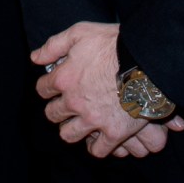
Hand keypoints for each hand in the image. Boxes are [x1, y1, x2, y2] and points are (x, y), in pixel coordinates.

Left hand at [31, 21, 183, 158]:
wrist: (148, 61)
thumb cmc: (115, 43)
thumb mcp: (81, 32)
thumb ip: (54, 45)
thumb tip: (35, 58)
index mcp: (64, 78)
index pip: (42, 89)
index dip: (48, 87)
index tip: (55, 86)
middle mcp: (74, 102)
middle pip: (53, 114)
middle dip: (57, 109)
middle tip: (68, 106)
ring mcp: (93, 120)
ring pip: (69, 135)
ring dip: (72, 130)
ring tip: (80, 123)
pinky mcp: (113, 133)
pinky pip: (97, 150)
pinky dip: (97, 146)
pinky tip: (100, 137)